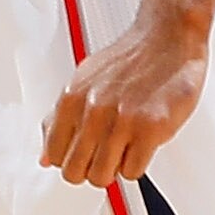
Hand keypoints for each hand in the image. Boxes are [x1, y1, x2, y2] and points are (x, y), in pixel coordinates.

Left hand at [41, 11, 208, 187]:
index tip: (84, 155)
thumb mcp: (83, 82)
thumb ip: (60, 119)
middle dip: (91, 170)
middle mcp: (93, 111)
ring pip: (102, 176)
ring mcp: (121, 121)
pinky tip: (142, 142)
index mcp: (72, 99)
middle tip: (106, 156)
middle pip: (75, 173)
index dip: (71, 160)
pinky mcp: (150, 129)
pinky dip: (138, 162)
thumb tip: (46, 156)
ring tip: (126, 147)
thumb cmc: (130, 60)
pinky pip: (133, 171)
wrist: (168, 38)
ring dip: (114, 168)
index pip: (54, 155)